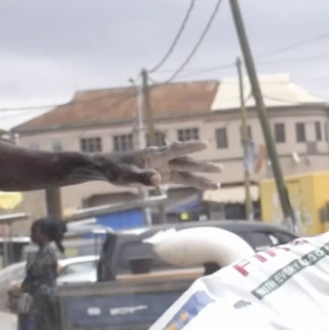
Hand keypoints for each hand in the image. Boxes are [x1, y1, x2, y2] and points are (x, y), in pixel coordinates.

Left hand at [104, 141, 221, 188]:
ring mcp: (163, 168)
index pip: (176, 150)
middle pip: (186, 163)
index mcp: (154, 156)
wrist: (107, 168)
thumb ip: (142, 177)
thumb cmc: (115, 170)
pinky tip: (202, 184)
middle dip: (203, 166)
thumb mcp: (126, 176)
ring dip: (201, 177)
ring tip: (218, 183)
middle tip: (221, 169)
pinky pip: (179, 179)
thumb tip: (158, 180)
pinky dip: (191, 182)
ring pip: (186, 172)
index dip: (190, 147)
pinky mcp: (161, 175)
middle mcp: (162, 160)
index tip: (205, 144)